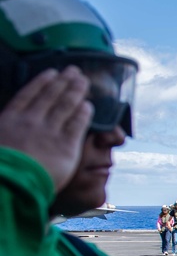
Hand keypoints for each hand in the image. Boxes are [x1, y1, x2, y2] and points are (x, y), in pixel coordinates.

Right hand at [0, 67, 92, 193]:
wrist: (11, 183)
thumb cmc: (0, 167)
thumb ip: (7, 130)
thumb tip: (9, 127)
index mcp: (10, 119)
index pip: (29, 94)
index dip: (42, 81)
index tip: (51, 72)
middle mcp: (31, 120)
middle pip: (51, 96)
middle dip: (64, 81)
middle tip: (75, 71)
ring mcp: (49, 131)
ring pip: (65, 106)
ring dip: (76, 91)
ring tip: (84, 82)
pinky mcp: (66, 145)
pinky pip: (77, 124)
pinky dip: (83, 113)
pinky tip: (89, 105)